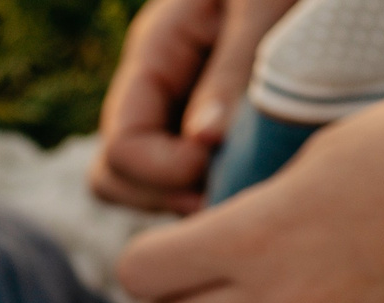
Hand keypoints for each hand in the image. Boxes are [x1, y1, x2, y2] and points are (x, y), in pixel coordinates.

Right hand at [90, 0, 297, 211]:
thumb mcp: (265, 4)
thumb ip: (232, 70)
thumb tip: (202, 143)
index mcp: (157, 50)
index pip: (122, 146)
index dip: (165, 171)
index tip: (221, 162)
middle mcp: (159, 89)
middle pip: (117, 178)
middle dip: (168, 197)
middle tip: (233, 196)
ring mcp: (183, 112)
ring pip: (150, 191)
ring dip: (193, 202)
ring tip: (253, 194)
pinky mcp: (218, 131)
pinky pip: (193, 185)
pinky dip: (221, 196)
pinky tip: (265, 183)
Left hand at [117, 74, 383, 302]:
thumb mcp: (317, 157)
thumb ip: (253, 210)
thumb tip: (212, 243)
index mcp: (254, 240)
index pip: (140, 277)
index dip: (148, 259)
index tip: (169, 246)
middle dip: (184, 299)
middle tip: (216, 270)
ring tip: (289, 283)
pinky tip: (368, 284)